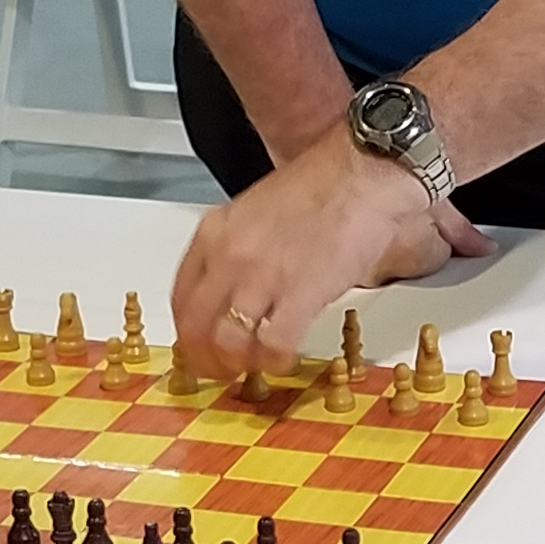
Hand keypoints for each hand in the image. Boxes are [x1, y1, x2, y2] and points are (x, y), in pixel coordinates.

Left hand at [170, 129, 497, 380]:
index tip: (199, 345)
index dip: (188, 332)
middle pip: (197, 326)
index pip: (181, 296)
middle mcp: (230, 255)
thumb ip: (240, 248)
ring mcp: (261, 276)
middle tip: (222, 370)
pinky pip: (272, 345)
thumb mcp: (258, 210)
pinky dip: (274, 360)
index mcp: (216, 231)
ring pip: (229, 342)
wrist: (363, 173)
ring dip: (239, 364)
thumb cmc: (324, 186)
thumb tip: (239, 287)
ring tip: (254, 368)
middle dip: (207, 358)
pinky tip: (283, 359)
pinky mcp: (299, 294)